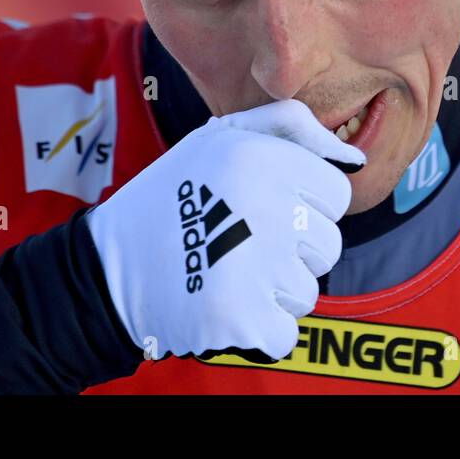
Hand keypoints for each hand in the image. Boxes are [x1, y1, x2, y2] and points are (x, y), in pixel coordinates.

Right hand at [85, 99, 363, 361]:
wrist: (107, 270)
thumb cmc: (172, 197)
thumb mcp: (220, 136)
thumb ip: (290, 126)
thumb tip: (352, 156)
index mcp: (261, 159)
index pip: (336, 193)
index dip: (304, 204)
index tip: (265, 209)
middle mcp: (263, 207)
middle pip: (327, 244)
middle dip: (292, 249)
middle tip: (240, 243)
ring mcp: (254, 266)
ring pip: (308, 290)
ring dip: (274, 290)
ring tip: (226, 271)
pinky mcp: (241, 317)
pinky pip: (286, 332)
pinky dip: (259, 328)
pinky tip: (224, 303)